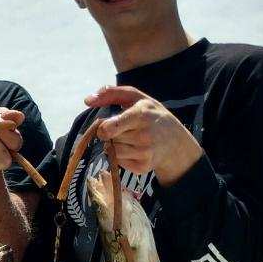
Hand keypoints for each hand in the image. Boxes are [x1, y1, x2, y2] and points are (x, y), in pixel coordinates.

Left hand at [85, 85, 202, 184]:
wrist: (175, 140)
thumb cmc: (152, 114)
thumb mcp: (137, 97)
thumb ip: (111, 93)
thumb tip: (87, 100)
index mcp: (141, 115)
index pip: (112, 127)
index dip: (103, 128)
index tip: (104, 128)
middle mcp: (144, 136)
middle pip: (109, 138)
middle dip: (111, 134)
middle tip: (123, 130)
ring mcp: (144, 153)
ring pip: (112, 151)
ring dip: (115, 145)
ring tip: (129, 139)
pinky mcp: (143, 167)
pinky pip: (119, 163)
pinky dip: (121, 157)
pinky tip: (134, 150)